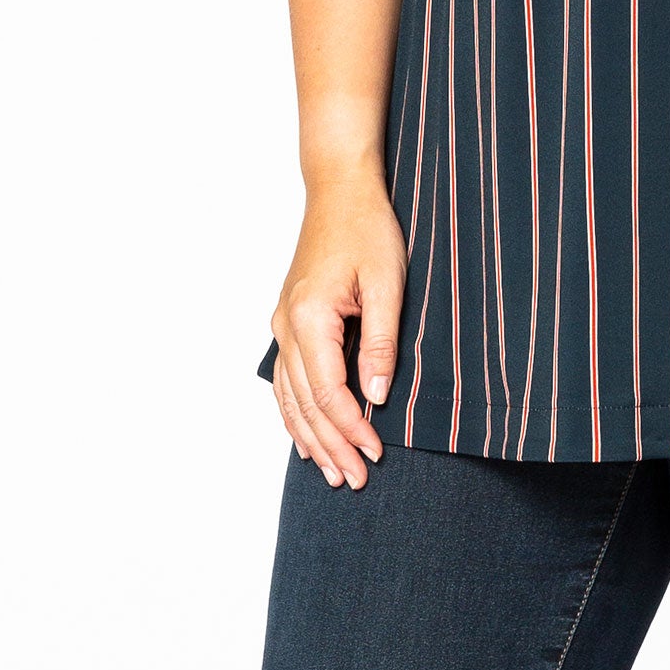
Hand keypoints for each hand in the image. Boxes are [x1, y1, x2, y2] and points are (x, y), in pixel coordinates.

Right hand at [270, 170, 406, 488]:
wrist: (339, 190)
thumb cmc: (367, 228)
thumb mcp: (386, 282)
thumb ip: (380, 340)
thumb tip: (376, 396)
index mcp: (310, 318)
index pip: (330, 392)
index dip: (353, 428)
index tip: (376, 453)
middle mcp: (287, 326)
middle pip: (306, 404)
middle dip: (331, 445)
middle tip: (356, 479)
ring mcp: (283, 324)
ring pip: (290, 398)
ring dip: (310, 437)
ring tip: (331, 472)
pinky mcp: (288, 321)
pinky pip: (287, 379)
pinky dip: (295, 413)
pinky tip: (307, 435)